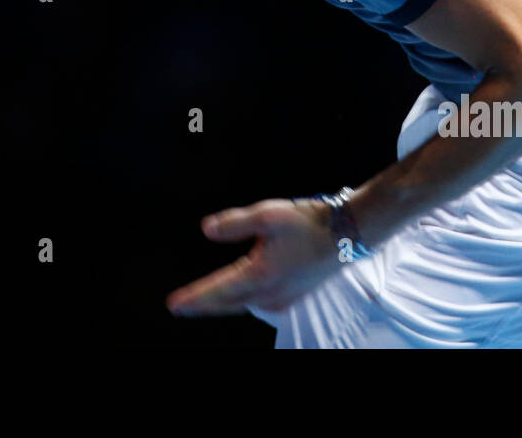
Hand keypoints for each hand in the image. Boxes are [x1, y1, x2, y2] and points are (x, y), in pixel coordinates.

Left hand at [166, 197, 343, 315]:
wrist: (348, 233)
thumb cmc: (308, 221)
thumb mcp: (268, 215)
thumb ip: (235, 223)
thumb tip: (206, 230)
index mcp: (260, 274)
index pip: (219, 290)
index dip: (194, 297)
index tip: (174, 304)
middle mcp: (270, 293)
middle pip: (228, 304)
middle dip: (203, 305)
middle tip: (181, 307)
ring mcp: (284, 298)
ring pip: (244, 306)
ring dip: (224, 304)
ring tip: (205, 301)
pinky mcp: (295, 296)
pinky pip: (261, 304)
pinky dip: (244, 301)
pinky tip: (242, 296)